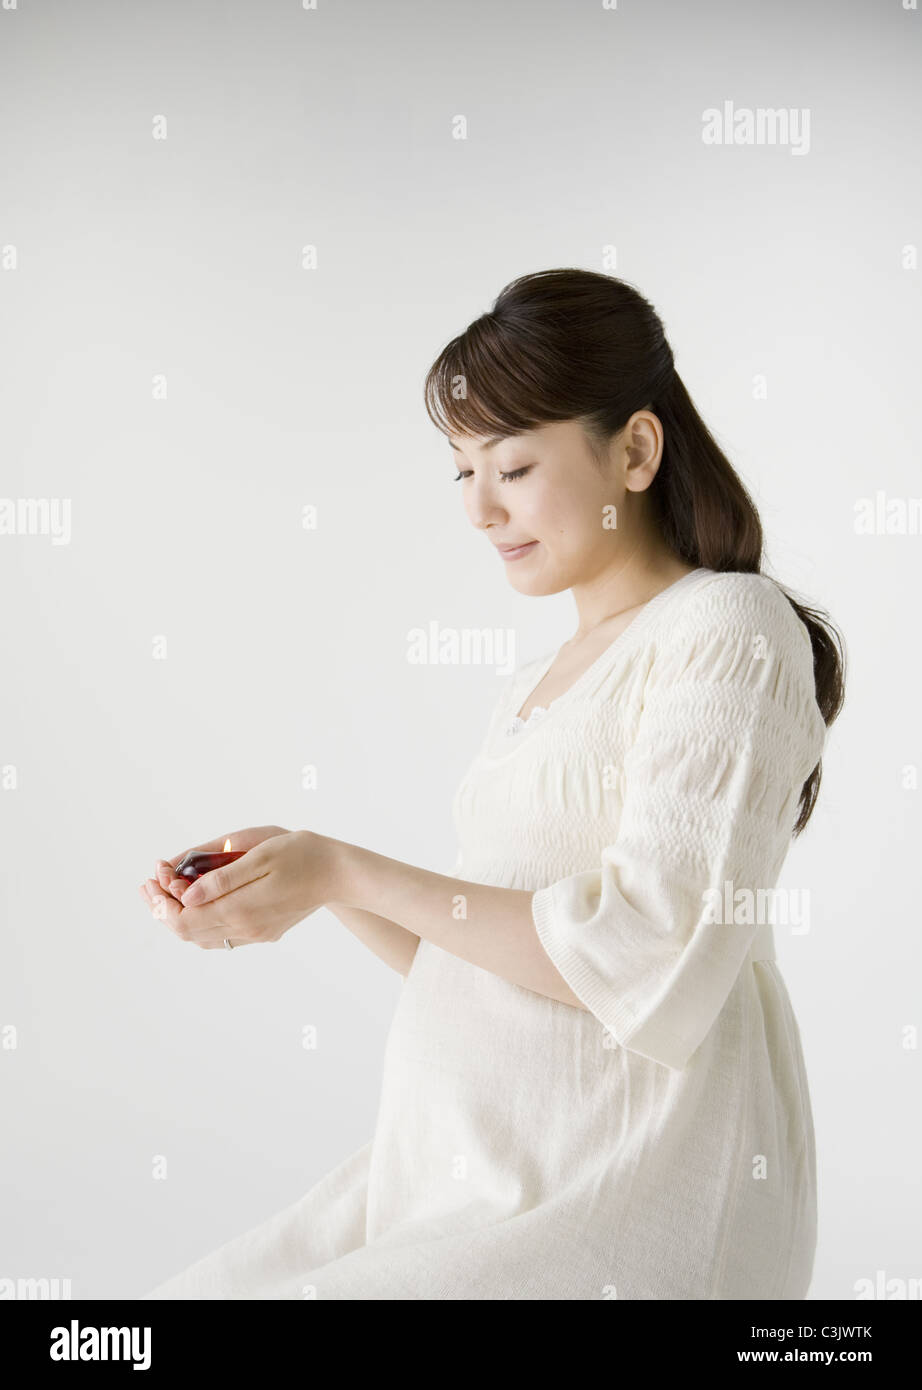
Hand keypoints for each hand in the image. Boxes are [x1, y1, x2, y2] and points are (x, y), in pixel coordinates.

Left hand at [140, 829, 337, 949]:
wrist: (338, 873)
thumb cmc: (301, 855)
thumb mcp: (260, 857)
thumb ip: (222, 879)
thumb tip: (188, 894)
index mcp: (240, 909)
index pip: (183, 919)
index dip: (161, 902)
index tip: (153, 877)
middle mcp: (245, 928)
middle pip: (188, 931)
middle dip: (163, 908)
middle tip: (150, 883)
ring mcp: (255, 933)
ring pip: (202, 937)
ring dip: (179, 916)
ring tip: (166, 892)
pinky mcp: (264, 932)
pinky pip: (221, 936)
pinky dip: (200, 922)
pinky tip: (197, 904)